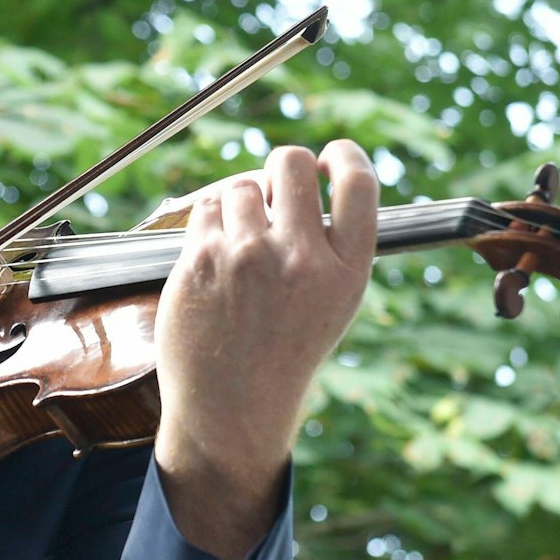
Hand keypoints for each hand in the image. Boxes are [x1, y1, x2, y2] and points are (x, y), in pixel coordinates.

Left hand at [152, 140, 376, 559]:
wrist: (232, 406)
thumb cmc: (285, 348)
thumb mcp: (334, 301)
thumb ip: (331, 242)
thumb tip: (309, 170)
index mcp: (346, 270)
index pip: (358, 184)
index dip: (345, 156)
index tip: (332, 154)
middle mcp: (300, 259)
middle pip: (291, 163)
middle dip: (282, 166)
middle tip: (276, 188)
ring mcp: (247, 258)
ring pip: (240, 185)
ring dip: (240, 202)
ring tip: (242, 244)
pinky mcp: (201, 262)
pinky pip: (206, 209)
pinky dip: (211, 223)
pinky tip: (217, 257)